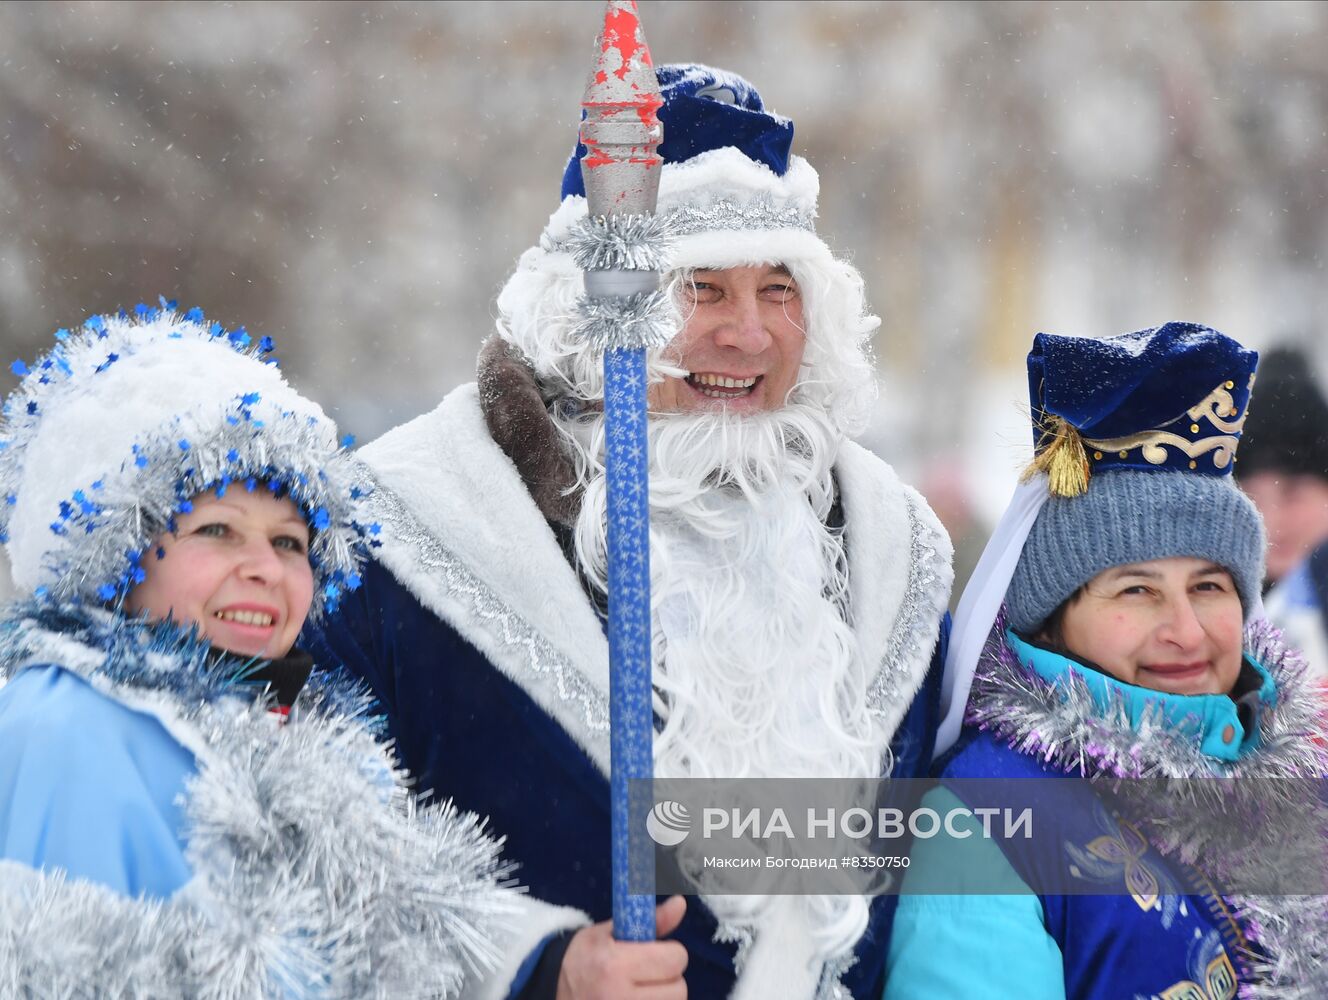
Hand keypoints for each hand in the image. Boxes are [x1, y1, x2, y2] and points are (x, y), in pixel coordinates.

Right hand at [556, 896, 687, 999]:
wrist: (554, 990)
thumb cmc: (585, 957)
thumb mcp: (611, 932)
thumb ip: (651, 922)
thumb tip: (680, 903)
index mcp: (615, 966)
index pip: (675, 959)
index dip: (669, 953)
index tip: (654, 953)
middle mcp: (619, 998)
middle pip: (679, 989)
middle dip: (668, 978)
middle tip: (646, 974)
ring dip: (663, 997)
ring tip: (641, 990)